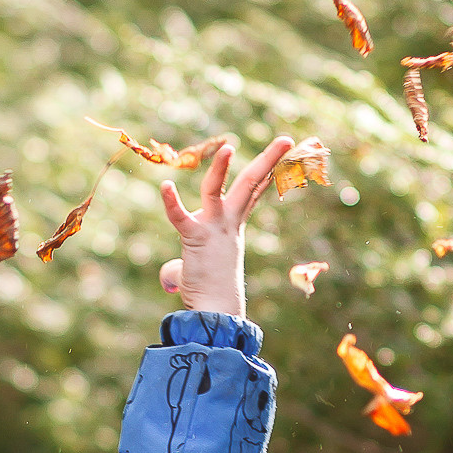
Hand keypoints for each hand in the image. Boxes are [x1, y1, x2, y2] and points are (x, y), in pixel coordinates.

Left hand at [158, 136, 285, 319]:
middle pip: (251, 184)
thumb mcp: (193, 276)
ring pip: (216, 191)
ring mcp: (213, 228)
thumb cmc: (206, 296)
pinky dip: (171, 203)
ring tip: (228, 147)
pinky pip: (180, 218)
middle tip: (287, 138)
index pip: (253, 192)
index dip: (268, 170)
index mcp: (233, 226)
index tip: (284, 152)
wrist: (214, 314)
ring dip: (221, 169)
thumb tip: (167, 280)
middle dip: (269, 159)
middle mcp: (228, 223)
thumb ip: (179, 270)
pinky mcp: (195, 238)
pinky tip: (165, 185)